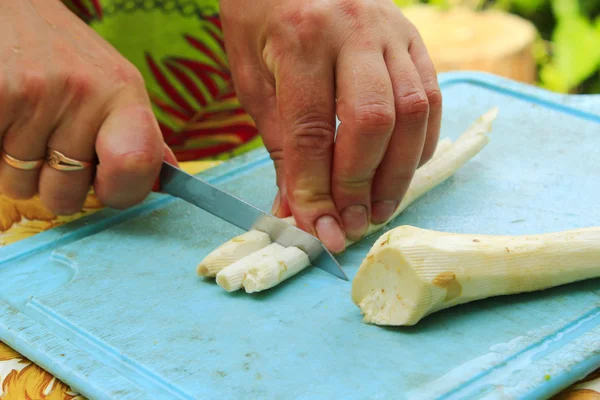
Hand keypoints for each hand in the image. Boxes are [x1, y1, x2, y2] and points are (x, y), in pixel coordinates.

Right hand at [0, 0, 174, 214]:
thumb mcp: (114, 88)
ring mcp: (36, 91)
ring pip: (20, 186)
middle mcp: (85, 90)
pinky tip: (4, 121)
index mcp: (124, 93)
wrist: (12, 8)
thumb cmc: (67, 61)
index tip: (105, 186)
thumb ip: (138, 137)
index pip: (138, 165)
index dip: (120, 192)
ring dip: (15, 169)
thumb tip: (167, 182)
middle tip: (50, 140)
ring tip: (23, 124)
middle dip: (53, 182)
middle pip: (65, 196)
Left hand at [220, 0, 441, 252]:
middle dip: (361, 185)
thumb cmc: (261, 18)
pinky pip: (429, 97)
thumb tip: (296, 209)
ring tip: (377, 210)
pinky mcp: (414, 38)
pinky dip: (419, 143)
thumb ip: (280, 144)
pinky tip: (400, 170)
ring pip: (411, 111)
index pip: (312, 130)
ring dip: (397, 173)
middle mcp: (353, 30)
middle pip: (372, 121)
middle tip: (349, 225)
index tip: (317, 229)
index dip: (315, 188)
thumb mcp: (253, 77)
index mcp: (301, 39)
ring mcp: (392, 31)